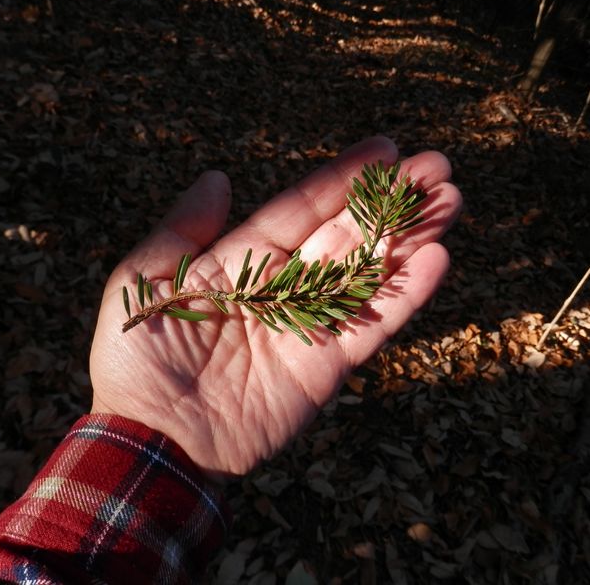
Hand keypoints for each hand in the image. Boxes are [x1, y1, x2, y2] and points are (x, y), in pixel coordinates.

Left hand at [89, 136, 460, 479]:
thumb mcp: (143, 282)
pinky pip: (371, 327)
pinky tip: (436, 261)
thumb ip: (183, 229)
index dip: (341, 180)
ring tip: (452, 202)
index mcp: (240, 263)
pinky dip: (404, 297)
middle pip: (345, 236)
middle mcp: (281, 290)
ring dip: (409, 239)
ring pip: (368, 274)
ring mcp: (306, 328)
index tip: (385, 149)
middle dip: (390, 203)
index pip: (300, 210)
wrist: (153, 441)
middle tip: (437, 169)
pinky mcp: (325, 368)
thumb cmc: (137, 361)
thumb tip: (218, 176)